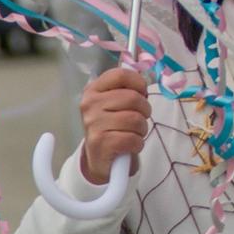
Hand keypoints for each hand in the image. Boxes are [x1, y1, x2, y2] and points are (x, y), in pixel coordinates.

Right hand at [79, 67, 150, 184]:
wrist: (99, 158)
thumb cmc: (112, 126)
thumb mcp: (114, 104)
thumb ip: (126, 90)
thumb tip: (144, 83)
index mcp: (93, 90)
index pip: (120, 75)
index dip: (138, 83)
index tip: (142, 94)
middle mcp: (89, 104)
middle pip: (132, 98)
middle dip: (144, 110)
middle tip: (140, 119)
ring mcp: (93, 123)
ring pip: (135, 119)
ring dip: (142, 129)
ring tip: (134, 133)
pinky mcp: (100, 143)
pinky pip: (132, 138)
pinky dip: (137, 144)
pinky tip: (130, 145)